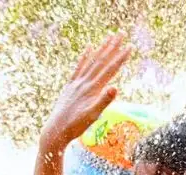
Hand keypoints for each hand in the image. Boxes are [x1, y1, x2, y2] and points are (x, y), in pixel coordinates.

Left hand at [40, 33, 131, 151]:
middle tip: (122, 34)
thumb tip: (115, 88)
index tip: (130, 47)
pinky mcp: (70, 86)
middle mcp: (84, 82)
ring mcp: (76, 83)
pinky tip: (88, 48)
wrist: (55, 130)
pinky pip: (79, 68)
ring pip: (91, 62)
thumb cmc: (75, 126)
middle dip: (112, 47)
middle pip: (101, 61)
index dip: (120, 58)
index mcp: (92, 88)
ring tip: (109, 37)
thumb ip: (103, 101)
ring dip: (101, 49)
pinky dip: (84, 57)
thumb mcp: (92, 116)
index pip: (109, 70)